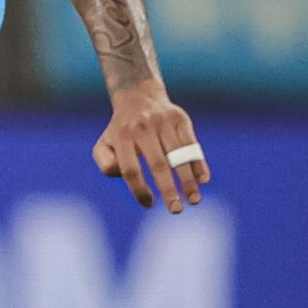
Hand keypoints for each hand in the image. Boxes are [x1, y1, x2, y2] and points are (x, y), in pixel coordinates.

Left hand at [92, 81, 209, 213]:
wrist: (138, 96)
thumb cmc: (121, 131)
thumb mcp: (104, 145)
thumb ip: (106, 164)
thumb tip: (127, 176)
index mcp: (122, 137)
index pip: (130, 169)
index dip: (139, 190)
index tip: (149, 204)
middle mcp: (142, 128)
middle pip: (157, 164)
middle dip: (168, 190)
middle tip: (176, 210)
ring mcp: (163, 122)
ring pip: (178, 156)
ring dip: (188, 180)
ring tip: (193, 200)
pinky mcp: (180, 119)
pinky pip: (192, 143)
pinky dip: (198, 163)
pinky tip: (203, 180)